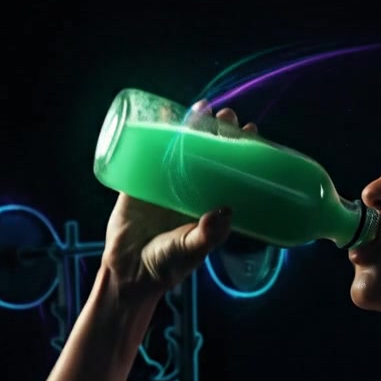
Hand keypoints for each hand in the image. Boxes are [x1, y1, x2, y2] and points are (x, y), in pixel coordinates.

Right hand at [101, 101, 259, 297]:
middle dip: (220, 131)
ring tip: (203, 108)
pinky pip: (147, 151)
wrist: (127, 273)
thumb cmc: (166, 266)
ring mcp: (165, 182)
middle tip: (229, 116)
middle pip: (209, 151)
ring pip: (181, 146)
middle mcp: (191, 189)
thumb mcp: (190, 250)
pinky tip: (163, 113)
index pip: (232, 169)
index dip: (242, 150)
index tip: (252, 131)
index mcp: (210, 202)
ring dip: (192, 125)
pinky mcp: (139, 180)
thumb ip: (207, 236)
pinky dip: (154, 130)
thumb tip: (226, 212)